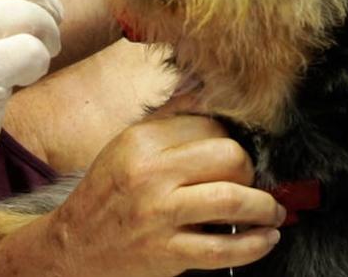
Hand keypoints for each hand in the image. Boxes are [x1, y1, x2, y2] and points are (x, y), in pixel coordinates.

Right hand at [43, 97, 284, 275]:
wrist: (75, 243)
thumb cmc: (108, 192)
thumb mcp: (127, 146)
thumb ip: (168, 122)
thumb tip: (212, 95)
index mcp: (141, 141)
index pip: (211, 126)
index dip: (231, 139)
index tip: (233, 155)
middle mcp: (150, 173)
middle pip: (229, 157)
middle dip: (250, 170)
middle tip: (248, 181)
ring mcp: (159, 214)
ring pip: (233, 200)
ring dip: (265, 206)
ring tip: (271, 211)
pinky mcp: (167, 252)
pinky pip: (225, 249)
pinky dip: (256, 244)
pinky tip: (266, 237)